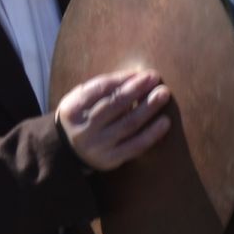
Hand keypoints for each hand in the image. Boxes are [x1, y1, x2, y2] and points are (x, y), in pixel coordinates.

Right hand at [55, 70, 171, 171]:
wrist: (68, 151)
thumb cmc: (82, 117)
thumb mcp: (81, 99)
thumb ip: (104, 87)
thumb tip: (137, 76)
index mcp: (72, 109)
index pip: (100, 89)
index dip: (123, 79)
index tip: (143, 74)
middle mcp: (83, 129)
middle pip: (114, 105)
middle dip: (137, 90)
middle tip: (155, 78)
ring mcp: (97, 146)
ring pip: (128, 124)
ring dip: (148, 108)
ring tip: (163, 94)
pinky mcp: (110, 160)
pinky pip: (135, 146)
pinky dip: (152, 133)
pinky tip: (165, 122)